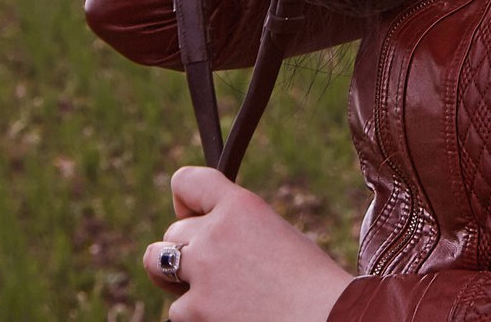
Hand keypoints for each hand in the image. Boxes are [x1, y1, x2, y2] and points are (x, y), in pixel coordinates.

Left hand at [142, 165, 352, 320]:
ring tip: (224, 297)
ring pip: (161, 270)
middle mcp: (214, 233)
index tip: (192, 216)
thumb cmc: (312, 286)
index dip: (185, 201)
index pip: (186, 181)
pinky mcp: (193, 312)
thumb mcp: (277, 237)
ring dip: (183, 283)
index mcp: (240, 205)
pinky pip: (178, 312)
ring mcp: (201, 273)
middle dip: (189, 251)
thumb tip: (194, 241)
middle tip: (222, 273)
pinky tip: (233, 318)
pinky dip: (198, 317)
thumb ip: (234, 230)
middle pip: (172, 233)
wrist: (328, 321)